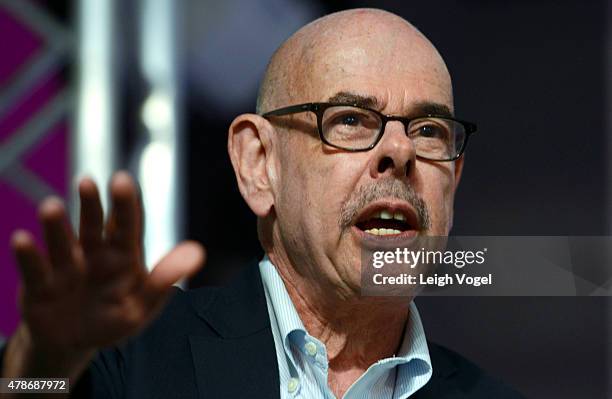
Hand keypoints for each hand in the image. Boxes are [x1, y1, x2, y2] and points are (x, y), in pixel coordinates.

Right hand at [6, 172, 204, 375]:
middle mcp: (93, 252)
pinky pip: (34, 269)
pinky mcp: (39, 285)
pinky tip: (21, 239)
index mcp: (123, 255)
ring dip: (56, 225)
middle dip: (91, 204)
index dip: (126, 203)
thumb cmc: (112, 318)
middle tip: (88, 182)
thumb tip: (197, 253)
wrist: (73, 343)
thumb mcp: (142, 306)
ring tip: (50, 205)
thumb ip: (164, 281)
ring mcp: (65, 266)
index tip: (122, 179)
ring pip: (61, 241)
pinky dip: (28, 255)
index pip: (127, 225)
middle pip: (93, 224)